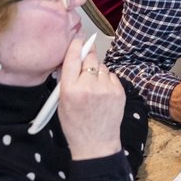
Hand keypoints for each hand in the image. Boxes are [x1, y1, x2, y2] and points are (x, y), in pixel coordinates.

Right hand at [58, 37, 125, 160]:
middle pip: (90, 57)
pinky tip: (102, 92)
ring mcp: (106, 89)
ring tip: (93, 86)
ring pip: (102, 66)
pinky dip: (107, 79)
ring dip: (97, 70)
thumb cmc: (75, 124)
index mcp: (70, 89)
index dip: (76, 45)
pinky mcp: (119, 92)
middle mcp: (88, 86)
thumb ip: (65, 80)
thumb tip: (70, 60)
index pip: (73, 58)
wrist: (96, 143)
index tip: (79, 37)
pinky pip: (112, 76)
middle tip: (86, 56)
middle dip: (88, 54)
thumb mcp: (62, 103)